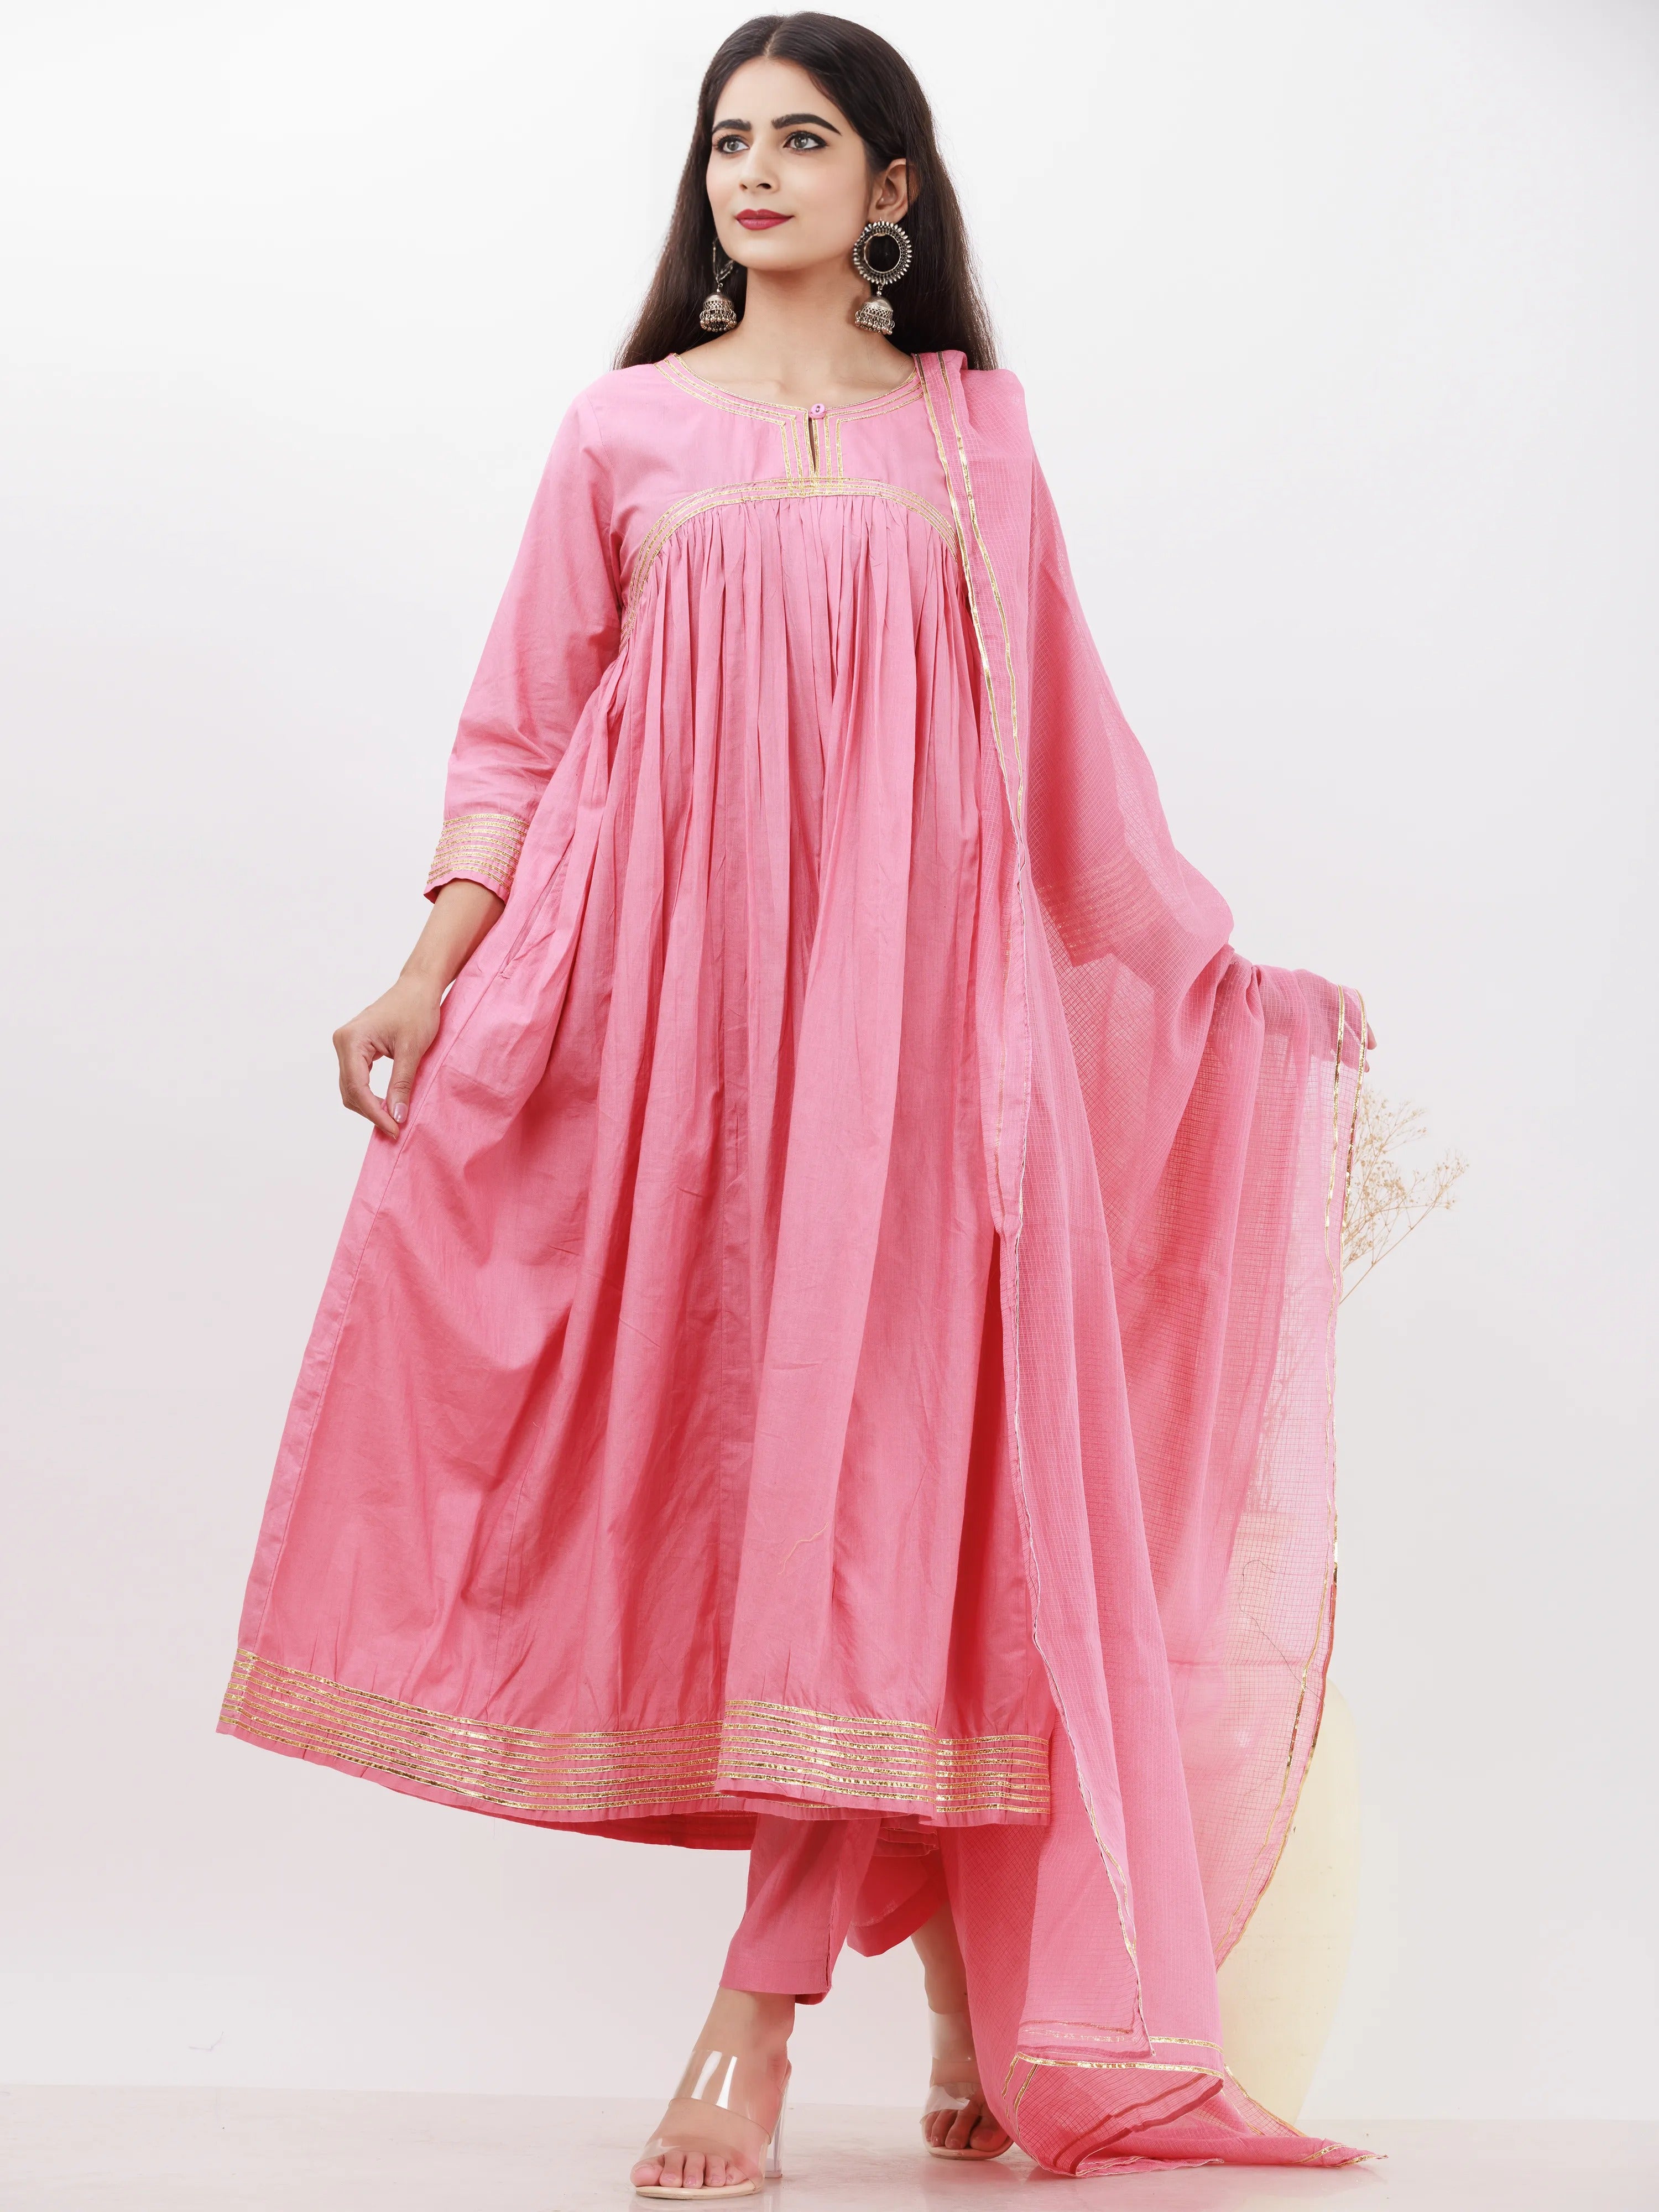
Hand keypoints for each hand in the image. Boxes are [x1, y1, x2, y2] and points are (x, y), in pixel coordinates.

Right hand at [333, 976, 443, 1138]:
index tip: (394, 1129)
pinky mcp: (355, 1048)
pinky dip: (369, 1094)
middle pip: (350, 1090)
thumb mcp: (412, 1051)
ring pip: (351, 1087)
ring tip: (393, 1119)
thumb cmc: (417, 1010)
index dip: (375, 1113)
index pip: (357, 1088)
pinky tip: (386, 1104)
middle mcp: (343, 1042)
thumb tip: (396, 1116)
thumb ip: (401, 1084)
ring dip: (369, 1105)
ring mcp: (347, 1044)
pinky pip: (356, 1078)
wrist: (418, 987)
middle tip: (395, 1128)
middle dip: (371, 1112)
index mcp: (352, 1040)